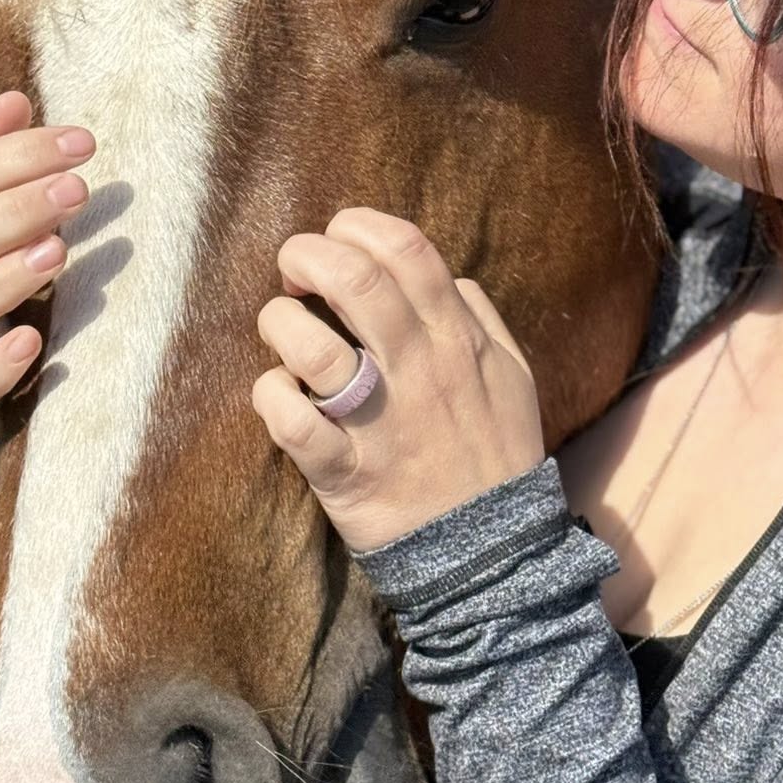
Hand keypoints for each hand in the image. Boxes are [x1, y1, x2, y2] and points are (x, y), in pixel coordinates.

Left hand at [252, 208, 545, 552]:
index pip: (408, 250)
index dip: (359, 227)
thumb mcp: (512, 376)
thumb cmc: (495, 455)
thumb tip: (446, 276)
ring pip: (312, 347)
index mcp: (458, 340)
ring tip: (280, 329)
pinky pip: (290, 421)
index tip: (339, 238)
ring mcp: (378, 422)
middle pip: (356, 280)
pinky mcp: (344, 472)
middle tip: (293, 269)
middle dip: (308, 255)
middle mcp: (419, 370)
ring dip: (279, 323)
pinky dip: (270, 396)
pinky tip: (279, 396)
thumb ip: (479, 317)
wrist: (493, 555)